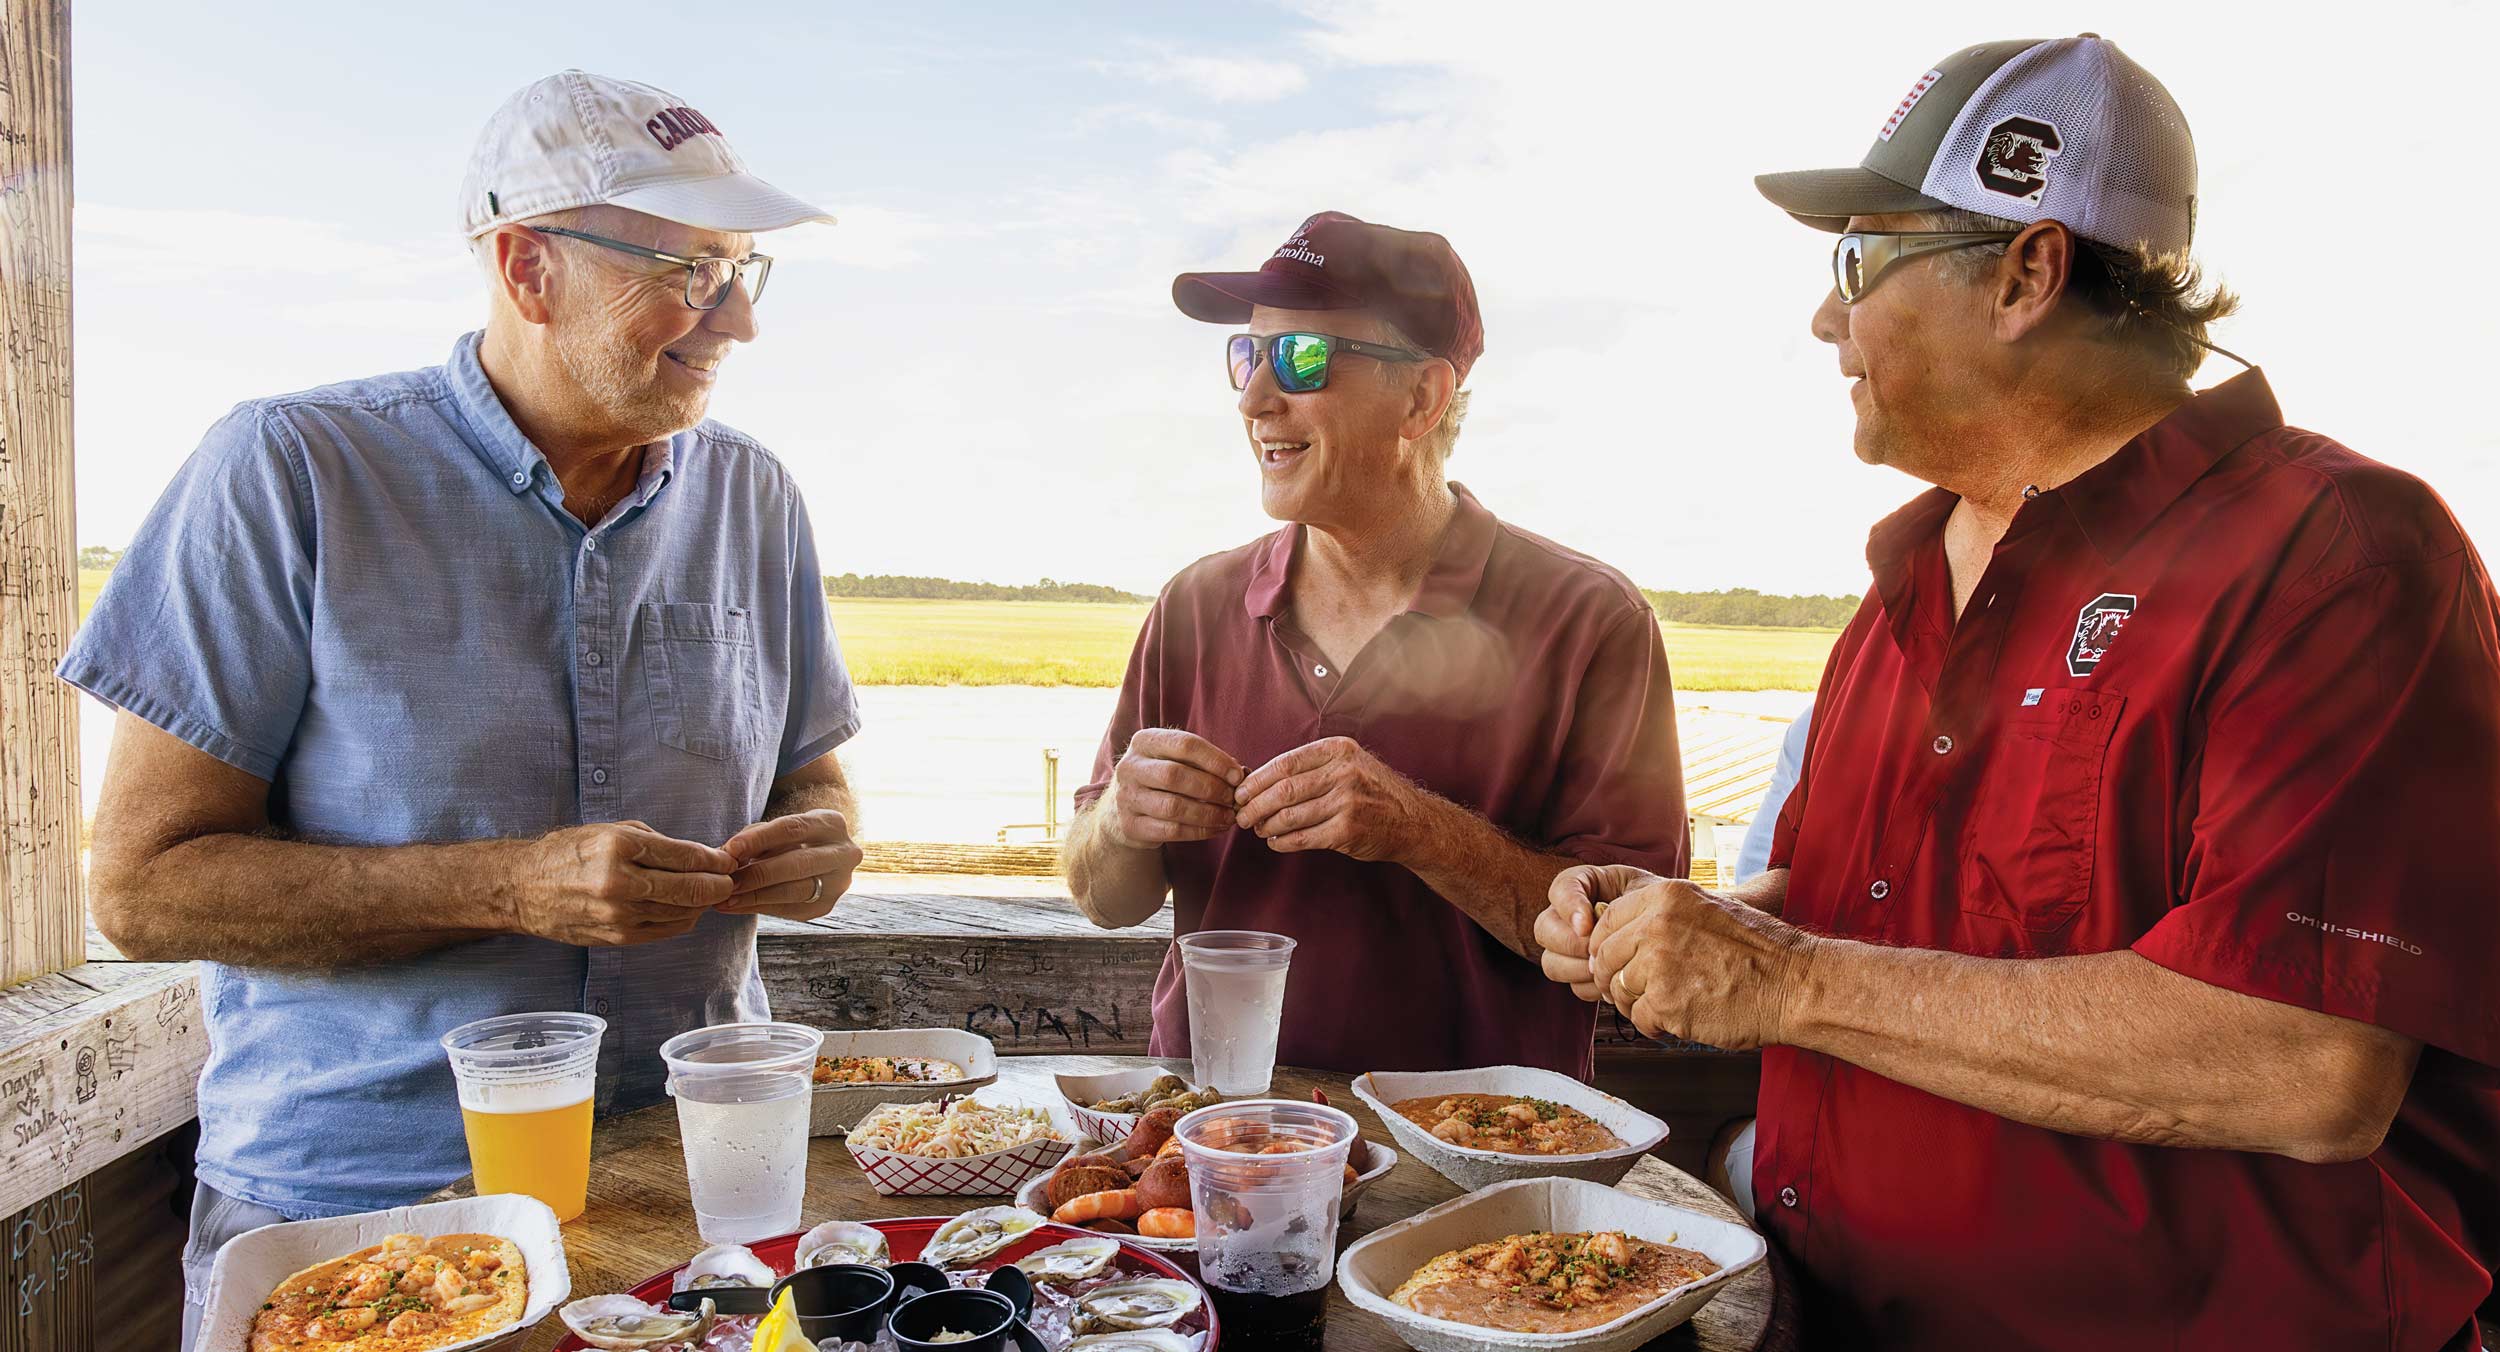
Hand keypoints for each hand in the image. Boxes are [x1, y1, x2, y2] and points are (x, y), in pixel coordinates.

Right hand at [510, 821, 738, 946]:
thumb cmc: (569, 852)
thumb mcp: (611, 830)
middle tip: (729, 879)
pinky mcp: (617, 937)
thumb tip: (700, 855)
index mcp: (620, 847)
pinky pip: (665, 930)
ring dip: (702, 904)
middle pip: (691, 889)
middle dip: (719, 884)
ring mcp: (619, 914)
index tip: (729, 860)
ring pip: (682, 913)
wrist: (524, 889)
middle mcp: (621, 882)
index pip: (686, 856)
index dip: (716, 860)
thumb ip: (657, 843)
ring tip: (710, 893)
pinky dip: (683, 920)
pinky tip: (687, 909)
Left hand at [718, 810, 862, 918]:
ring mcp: (839, 883)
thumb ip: (755, 838)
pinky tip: (736, 906)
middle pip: (797, 864)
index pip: (793, 829)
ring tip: (726, 899)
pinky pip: (790, 909)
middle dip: (757, 874)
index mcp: (832, 824)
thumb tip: (727, 856)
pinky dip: (759, 908)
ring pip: (795, 891)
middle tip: (727, 882)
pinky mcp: (826, 906)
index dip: (759, 839)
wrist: (816, 857)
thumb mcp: (776, 829)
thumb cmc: (788, 839)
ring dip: (756, 896)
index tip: (730, 849)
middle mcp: (844, 853)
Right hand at [1102, 729, 1243, 849]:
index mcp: (1144, 741)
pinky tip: (1216, 829)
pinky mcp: (1130, 826)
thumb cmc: (1163, 779)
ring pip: (1173, 807)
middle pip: (1175, 775)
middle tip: (1233, 798)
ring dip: (1208, 814)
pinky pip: (1170, 831)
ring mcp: (1126, 798)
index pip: (1184, 744)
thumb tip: (1240, 773)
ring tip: (1229, 817)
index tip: (1237, 775)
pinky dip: (1199, 832)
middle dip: (1211, 788)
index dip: (1215, 760)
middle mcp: (1129, 767)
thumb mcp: (1178, 760)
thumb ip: (1206, 762)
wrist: (1124, 809)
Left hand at [1233, 737, 1426, 861]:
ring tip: (1258, 829)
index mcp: (1338, 750)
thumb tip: (1259, 780)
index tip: (1240, 792)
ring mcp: (1346, 802)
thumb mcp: (1350, 763)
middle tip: (1241, 816)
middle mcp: (1343, 772)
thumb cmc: (1373, 792)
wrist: (1413, 821)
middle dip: (1254, 805)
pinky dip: (1283, 842)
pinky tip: (1275, 842)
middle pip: (1283, 790)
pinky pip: (1303, 838)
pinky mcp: (1347, 831)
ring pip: (1289, 815)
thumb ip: (1313, 766)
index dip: (1256, 780)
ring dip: (1266, 825)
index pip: (1285, 763)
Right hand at [1538, 864, 1663, 1000]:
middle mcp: (1567, 915)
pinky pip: (1574, 985)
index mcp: (1583, 884)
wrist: (1673, 931)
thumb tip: (1590, 930)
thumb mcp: (1646, 890)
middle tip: (1599, 952)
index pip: (1560, 889)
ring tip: (1608, 967)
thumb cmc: (1660, 905)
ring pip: (1551, 962)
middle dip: (1572, 944)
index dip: (1568, 907)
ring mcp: (1569, 947)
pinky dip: (1593, 987)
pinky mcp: (1581, 974)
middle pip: (1545, 929)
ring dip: (1579, 969)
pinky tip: (1615, 980)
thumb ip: (1621, 901)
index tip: (1587, 924)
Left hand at [1587, 876, 1816, 1048]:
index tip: (1614, 963)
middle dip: (1613, 979)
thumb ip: (1663, 917)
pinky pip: (1639, 1019)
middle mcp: (1656, 926)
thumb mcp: (1708, 909)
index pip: (1606, 922)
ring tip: (1666, 1007)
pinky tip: (1680, 1020)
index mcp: (1664, 897)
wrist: (1795, 985)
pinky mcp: (1666, 1003)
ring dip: (1636, 1005)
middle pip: (1603, 958)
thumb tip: (1624, 936)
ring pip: (1619, 991)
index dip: (1603, 947)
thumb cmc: (1760, 952)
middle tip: (1632, 993)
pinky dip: (1655, 1026)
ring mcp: (1658, 965)